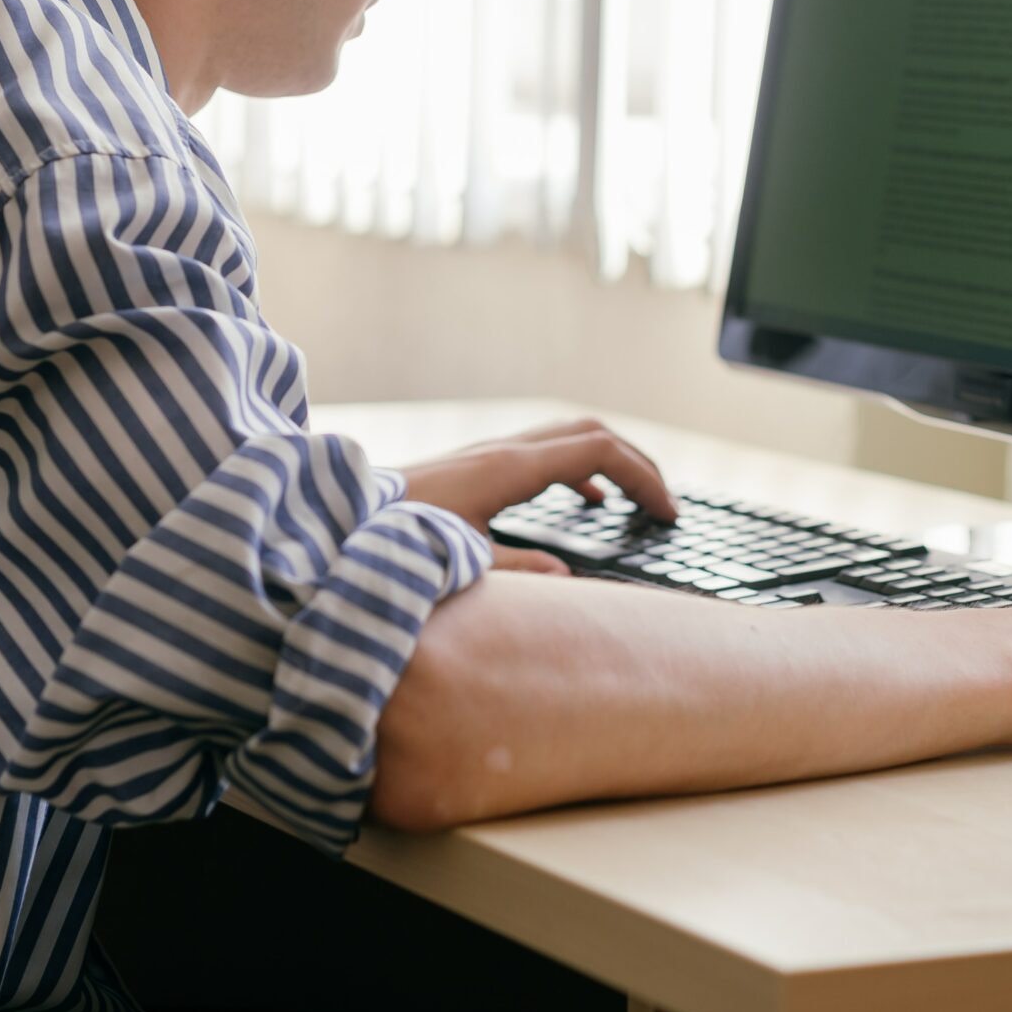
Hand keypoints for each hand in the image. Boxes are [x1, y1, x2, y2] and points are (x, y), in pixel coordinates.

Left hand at [404, 418, 677, 575]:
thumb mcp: (460, 558)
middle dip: (636, 464)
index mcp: (510, 468)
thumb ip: (517, 570)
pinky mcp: (480, 465)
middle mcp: (504, 450)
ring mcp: (491, 453)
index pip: (598, 453)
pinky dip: (579, 470)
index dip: (642, 478)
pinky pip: (546, 454)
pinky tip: (588, 503)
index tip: (667, 514)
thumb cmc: (395, 535)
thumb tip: (569, 577)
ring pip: (569, 438)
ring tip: (640, 501)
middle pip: (592, 433)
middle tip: (665, 505)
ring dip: (611, 462)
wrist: (344, 516)